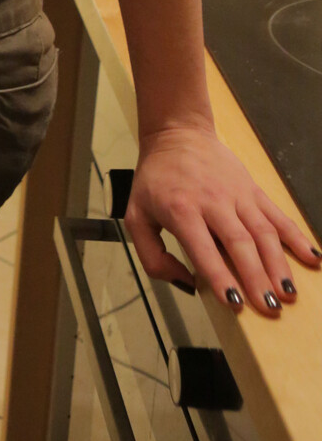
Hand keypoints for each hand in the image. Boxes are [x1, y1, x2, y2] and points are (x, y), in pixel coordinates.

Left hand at [127, 122, 321, 315]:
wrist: (177, 133)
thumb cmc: (156, 179)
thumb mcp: (136, 215)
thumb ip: (152, 256)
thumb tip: (186, 282)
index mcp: (182, 209)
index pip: (203, 249)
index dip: (220, 277)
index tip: (235, 303)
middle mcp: (214, 202)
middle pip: (241, 243)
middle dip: (257, 277)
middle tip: (270, 307)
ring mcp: (237, 195)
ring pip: (263, 231)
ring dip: (279, 263)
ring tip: (289, 292)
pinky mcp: (253, 190)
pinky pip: (278, 215)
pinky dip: (297, 236)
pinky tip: (312, 257)